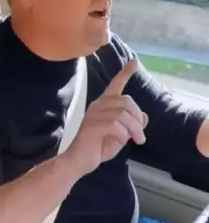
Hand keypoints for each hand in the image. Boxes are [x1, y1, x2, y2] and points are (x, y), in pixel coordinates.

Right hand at [64, 58, 147, 175]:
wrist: (79, 161)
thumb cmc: (98, 148)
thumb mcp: (121, 135)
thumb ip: (131, 124)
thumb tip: (143, 117)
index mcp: (103, 105)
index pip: (115, 85)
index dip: (125, 73)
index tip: (134, 61)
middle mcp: (97, 106)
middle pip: (126, 101)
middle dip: (137, 119)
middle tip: (140, 136)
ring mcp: (93, 115)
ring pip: (123, 114)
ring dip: (134, 129)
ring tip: (137, 141)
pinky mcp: (92, 125)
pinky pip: (116, 126)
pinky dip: (124, 135)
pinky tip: (122, 142)